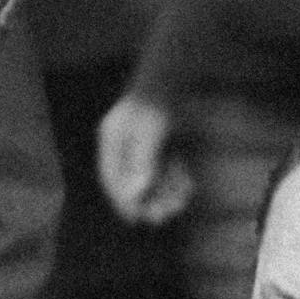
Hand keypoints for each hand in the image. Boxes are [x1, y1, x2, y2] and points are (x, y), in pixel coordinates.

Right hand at [96, 94, 194, 225]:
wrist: (172, 80)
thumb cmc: (157, 102)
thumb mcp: (150, 131)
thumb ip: (143, 162)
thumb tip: (136, 194)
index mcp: (111, 141)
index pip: (110, 180)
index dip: (122, 202)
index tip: (136, 218)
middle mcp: (123, 148)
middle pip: (132, 186)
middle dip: (150, 200)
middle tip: (165, 214)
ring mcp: (141, 150)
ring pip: (152, 184)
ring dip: (167, 194)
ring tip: (183, 196)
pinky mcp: (159, 152)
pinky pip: (166, 176)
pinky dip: (176, 182)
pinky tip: (188, 184)